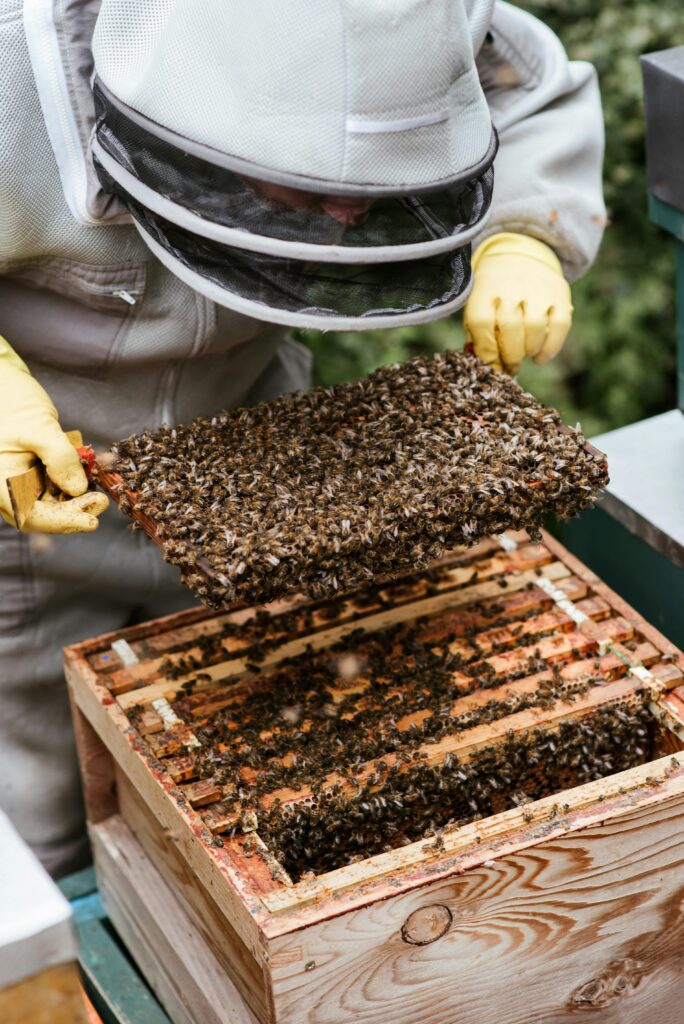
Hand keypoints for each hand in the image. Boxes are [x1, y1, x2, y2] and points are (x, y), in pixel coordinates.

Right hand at [0, 336, 108, 532]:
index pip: (31, 517)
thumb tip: (78, 489)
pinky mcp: (30, 471)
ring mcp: (18, 480)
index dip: (63, 523)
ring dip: (76, 497)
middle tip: (101, 501)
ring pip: (50, 502)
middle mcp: (6, 487)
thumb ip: (59, 458)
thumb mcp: (39, 427)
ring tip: (97, 486)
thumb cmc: (11, 401)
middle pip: (43, 514)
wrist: (2, 381)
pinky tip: (86, 470)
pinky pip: (52, 485)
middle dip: (74, 510)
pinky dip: (71, 481)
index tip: (92, 522)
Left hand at [464, 233, 572, 373]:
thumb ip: (478, 335)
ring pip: (535, 327)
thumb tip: (488, 366)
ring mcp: (537, 288)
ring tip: (525, 356)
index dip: (486, 349)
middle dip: (510, 356)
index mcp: (484, 289)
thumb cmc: (493, 294)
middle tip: (510, 366)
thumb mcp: (478, 306)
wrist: (520, 256)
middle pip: (509, 327)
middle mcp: (511, 285)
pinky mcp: (560, 292)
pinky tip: (541, 357)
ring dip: (529, 351)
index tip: (492, 364)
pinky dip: (551, 347)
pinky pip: (561, 325)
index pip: (481, 321)